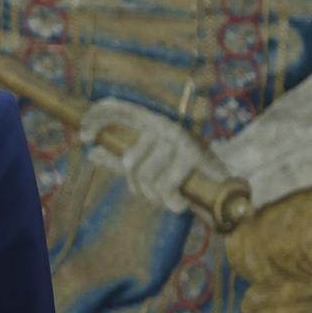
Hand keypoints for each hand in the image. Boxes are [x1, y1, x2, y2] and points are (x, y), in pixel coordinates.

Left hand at [81, 97, 227, 213]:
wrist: (227, 182)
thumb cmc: (183, 174)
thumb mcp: (148, 165)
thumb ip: (120, 159)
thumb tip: (92, 152)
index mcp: (151, 124)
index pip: (117, 109)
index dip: (96, 118)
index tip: (84, 137)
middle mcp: (163, 125)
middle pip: (129, 161)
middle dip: (138, 186)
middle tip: (151, 194)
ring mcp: (177, 138)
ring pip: (146, 176)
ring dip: (156, 197)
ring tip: (170, 198)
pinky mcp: (192, 153)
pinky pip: (165, 186)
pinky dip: (171, 201)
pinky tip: (179, 204)